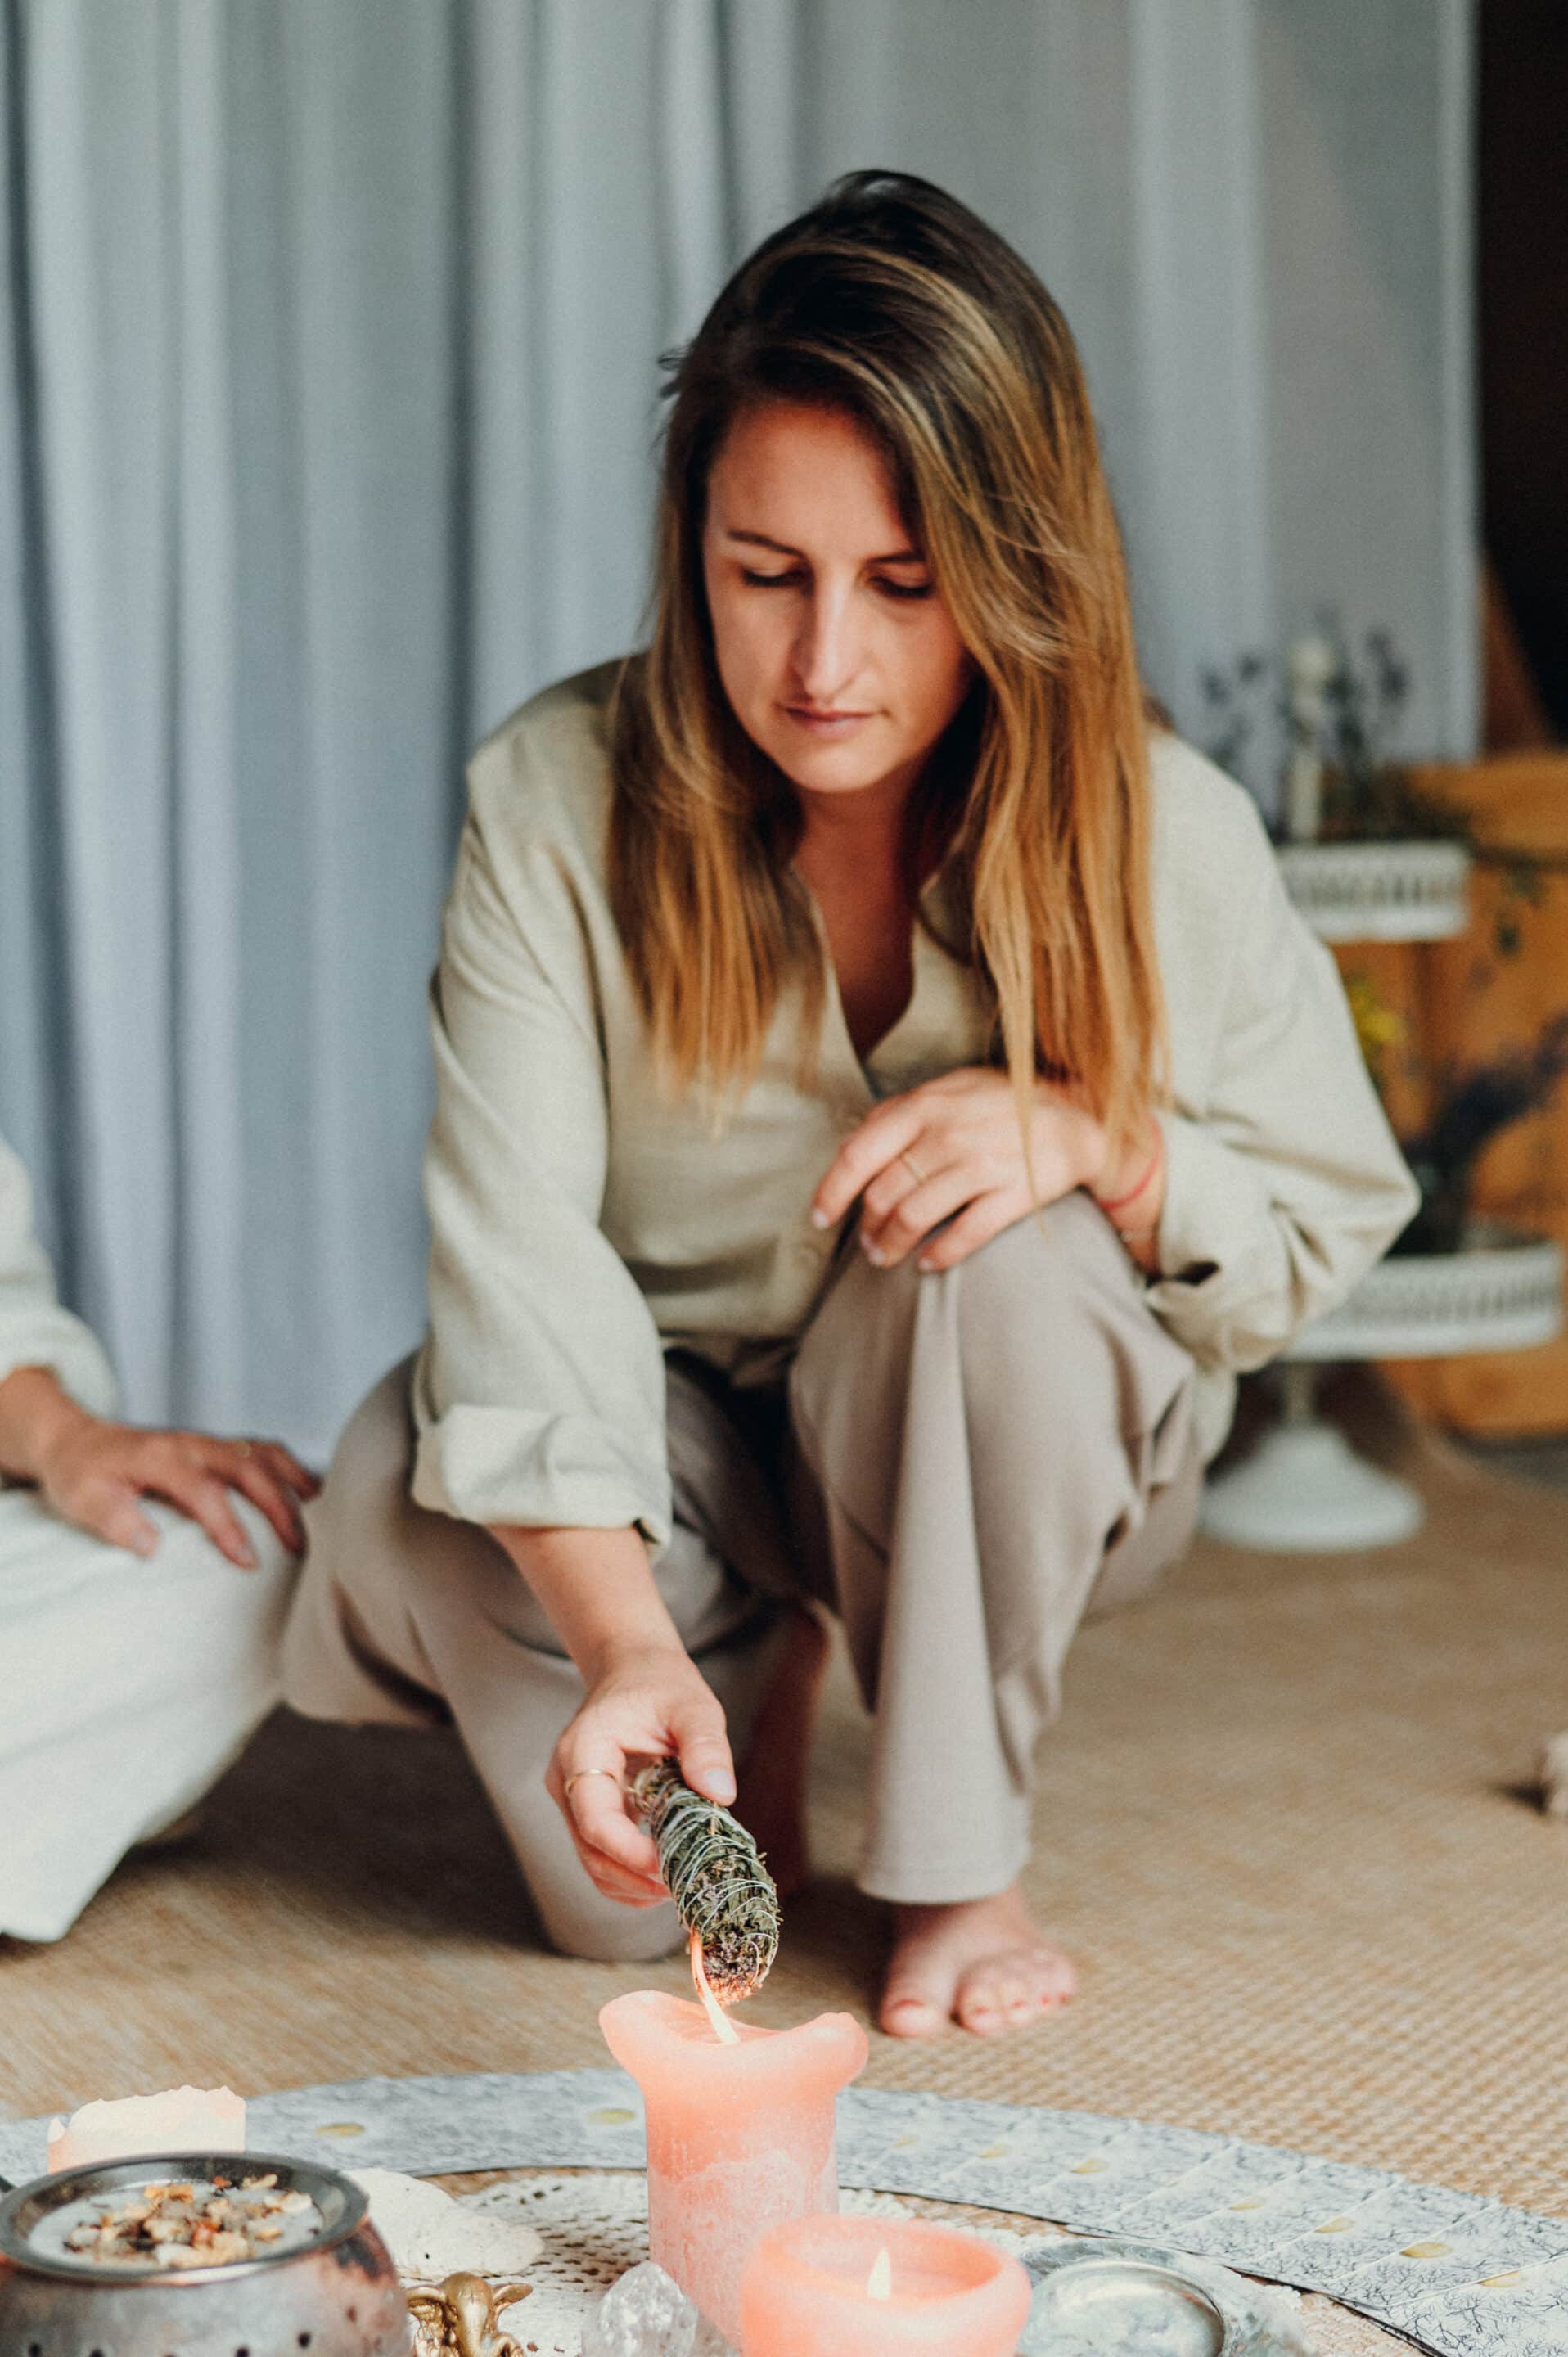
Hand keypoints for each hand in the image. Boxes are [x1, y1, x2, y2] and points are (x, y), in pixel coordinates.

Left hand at [28, 1389, 317, 1565]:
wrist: (75, 1440)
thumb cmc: (81, 1475)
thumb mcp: (83, 1501)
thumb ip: (116, 1522)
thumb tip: (153, 1547)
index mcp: (160, 1456)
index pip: (204, 1491)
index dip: (229, 1527)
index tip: (249, 1561)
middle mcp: (191, 1443)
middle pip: (248, 1467)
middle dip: (278, 1507)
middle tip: (300, 1546)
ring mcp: (206, 1441)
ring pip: (263, 1452)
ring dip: (293, 1481)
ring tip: (320, 1513)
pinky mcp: (214, 1446)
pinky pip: (261, 1450)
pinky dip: (288, 1469)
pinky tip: (306, 1492)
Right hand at [545, 1644, 735, 1907]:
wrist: (633, 1671)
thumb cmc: (660, 1685)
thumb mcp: (692, 1706)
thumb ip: (706, 1746)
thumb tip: (721, 1795)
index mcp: (584, 1749)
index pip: (595, 1818)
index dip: (629, 1852)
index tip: (670, 1866)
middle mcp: (567, 1779)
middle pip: (590, 1849)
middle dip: (635, 1877)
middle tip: (683, 1885)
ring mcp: (573, 1799)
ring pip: (592, 1861)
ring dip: (632, 1885)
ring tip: (678, 1885)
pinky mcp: (588, 1812)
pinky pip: (601, 1855)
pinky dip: (629, 1876)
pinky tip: (664, 1877)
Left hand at [812, 1066, 1110, 1272]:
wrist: (1080, 1116)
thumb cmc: (1002, 1104)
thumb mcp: (949, 1089)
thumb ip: (900, 1114)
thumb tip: (850, 1145)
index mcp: (926, 1106)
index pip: (859, 1154)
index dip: (832, 1191)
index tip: (821, 1217)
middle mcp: (950, 1134)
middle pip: (884, 1193)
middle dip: (867, 1226)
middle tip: (866, 1243)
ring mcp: (983, 1164)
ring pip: (916, 1217)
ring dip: (892, 1245)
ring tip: (885, 1256)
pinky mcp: (1014, 1193)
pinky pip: (965, 1234)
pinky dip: (940, 1255)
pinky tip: (929, 1263)